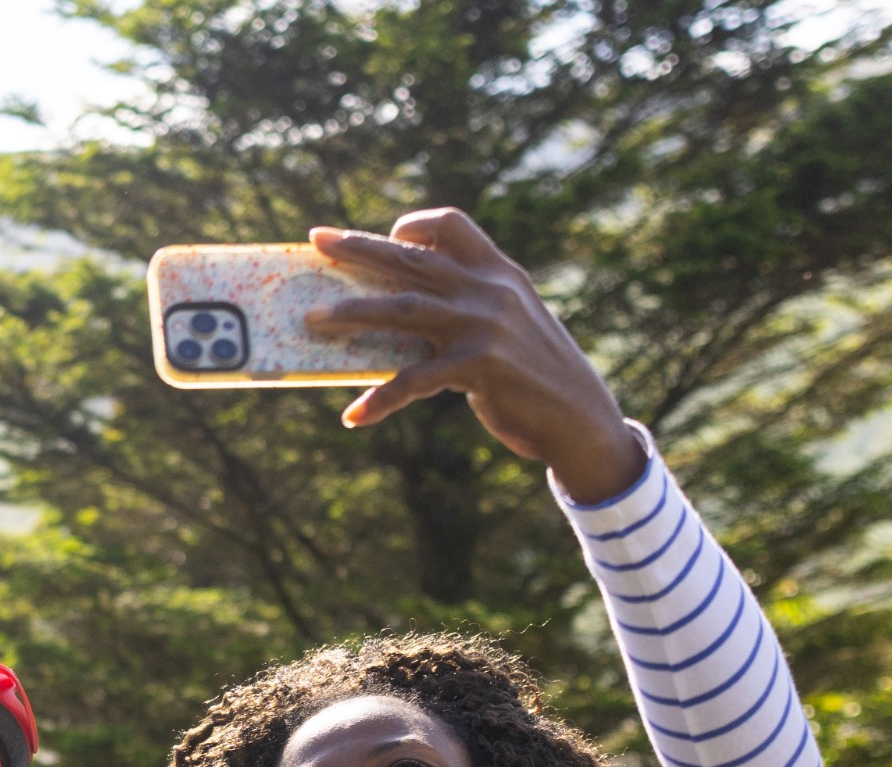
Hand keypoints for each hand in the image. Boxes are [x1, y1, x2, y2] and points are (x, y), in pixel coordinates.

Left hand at [302, 209, 647, 502]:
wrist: (579, 417)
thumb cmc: (535, 373)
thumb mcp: (511, 323)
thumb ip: (471, 305)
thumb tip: (404, 312)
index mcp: (499, 273)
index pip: (454, 225)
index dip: (416, 224)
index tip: (389, 233)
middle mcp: (489, 290)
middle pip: (411, 259)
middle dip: (359, 248)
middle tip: (318, 239)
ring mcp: (483, 325)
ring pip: (400, 308)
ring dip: (350, 313)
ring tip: (312, 320)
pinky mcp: (477, 366)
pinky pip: (412, 380)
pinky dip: (380, 399)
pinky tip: (355, 416)